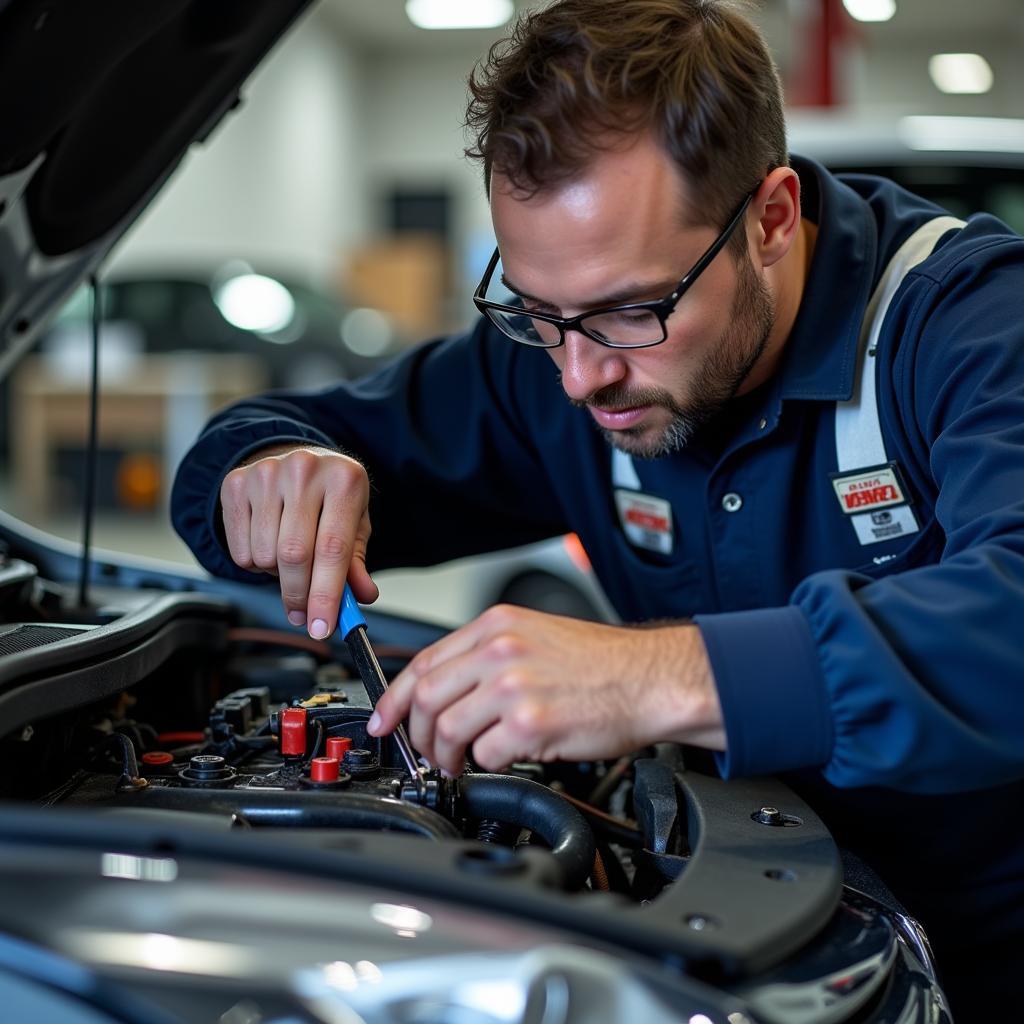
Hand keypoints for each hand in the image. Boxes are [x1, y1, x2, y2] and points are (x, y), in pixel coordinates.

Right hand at [219, 444, 377, 637]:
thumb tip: (361, 598)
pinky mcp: (236, 483)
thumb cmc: (330, 496)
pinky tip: (268, 545)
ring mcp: (266, 473)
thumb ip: (356, 563)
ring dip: (276, 576)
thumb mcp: (354, 523)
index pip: (333, 549)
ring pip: (264, 556)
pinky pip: (240, 550)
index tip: (322, 627)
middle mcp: (305, 470)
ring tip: (290, 560)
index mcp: (344, 479)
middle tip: (303, 616)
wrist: (296, 458)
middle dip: (299, 596)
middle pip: (294, 555)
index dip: (327, 595)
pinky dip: (254, 564)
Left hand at [367, 604, 724, 774]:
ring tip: (460, 763)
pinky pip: (485, 755)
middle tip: (427, 752)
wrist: (650, 678)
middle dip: (418, 734)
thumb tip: (446, 689)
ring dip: (447, 756)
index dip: (395, 698)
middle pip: (427, 697)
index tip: (385, 720)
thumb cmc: (602, 663)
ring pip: (448, 729)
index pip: (423, 661)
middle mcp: (500, 651)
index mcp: (497, 626)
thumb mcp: (536, 635)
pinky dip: (487, 764)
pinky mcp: (530, 724)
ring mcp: (513, 687)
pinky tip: (503, 758)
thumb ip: (488, 656)